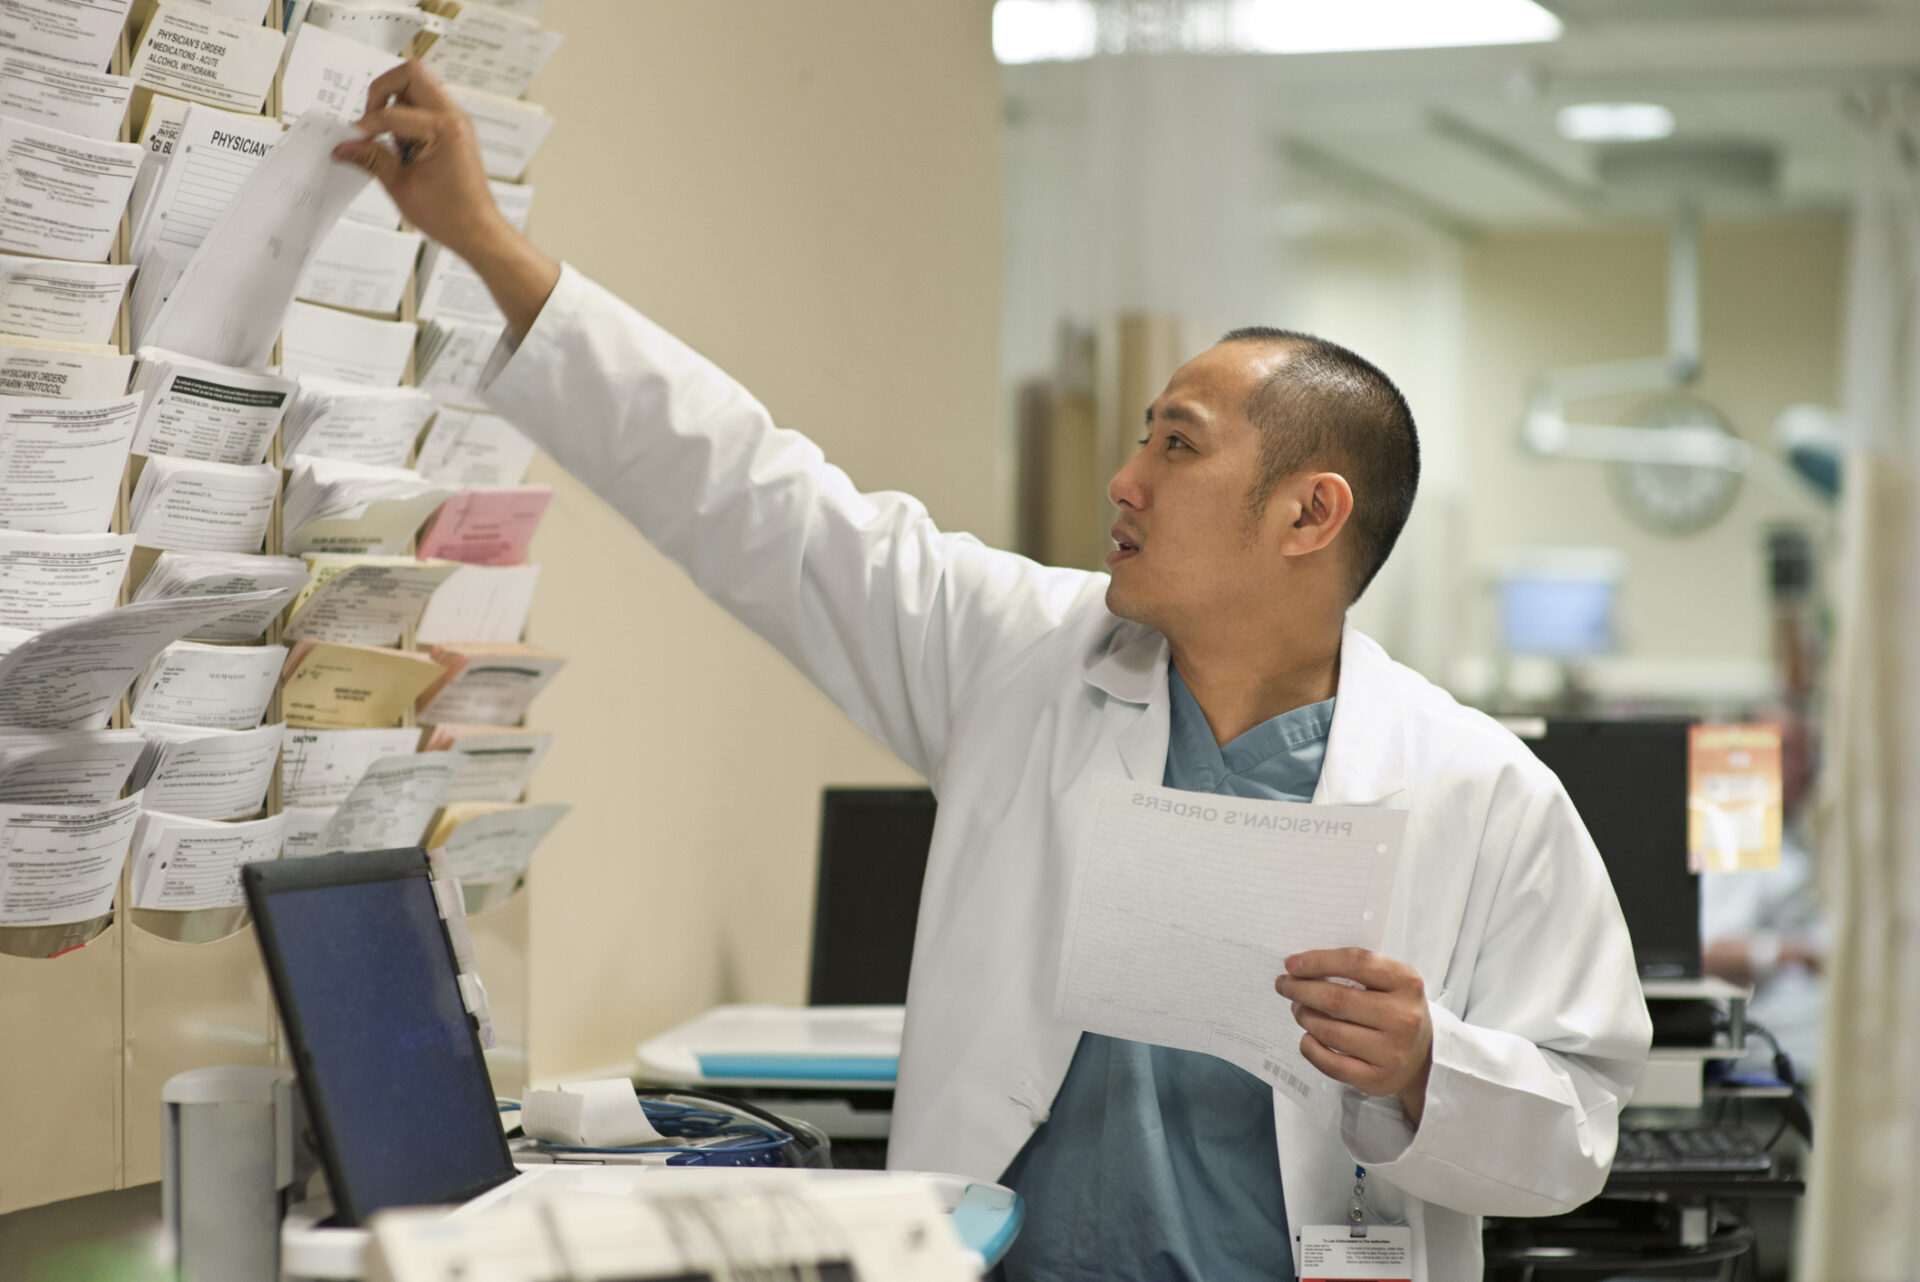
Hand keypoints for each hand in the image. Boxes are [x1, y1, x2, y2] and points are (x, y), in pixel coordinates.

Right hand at [333, 61, 503, 258]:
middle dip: (382, 91)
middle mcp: (455, 118)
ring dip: (396, 105)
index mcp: (444, 129)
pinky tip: (403, 148)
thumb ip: (370, 158)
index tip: (351, 143)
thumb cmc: (451, 215)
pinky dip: (408, 117)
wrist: (479, 232)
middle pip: (410, 74)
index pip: (391, 113)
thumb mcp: (400, 186)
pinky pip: (426, 107)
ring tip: (391, 141)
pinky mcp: (455, 130)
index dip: (365, 128)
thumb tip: (344, 146)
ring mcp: (457, 122)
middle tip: (370, 121)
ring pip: (418, 87)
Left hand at [1276, 948, 1433, 1124]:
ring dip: (1305, 1017)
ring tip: (1299, 1010)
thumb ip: (1354, 970)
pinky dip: (1310, 1048)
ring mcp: (1392, 1052)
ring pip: (1330, 1032)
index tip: (1291, 963)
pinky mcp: (1378, 1079)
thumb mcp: (1389, 982)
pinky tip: (1308, 1037)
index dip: (1318, 961)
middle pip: (1337, 1000)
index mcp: (1407, 983)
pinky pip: (1331, 1063)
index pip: (1356, 963)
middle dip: (1301, 990)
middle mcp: (1403, 1017)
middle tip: (1285, 986)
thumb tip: (1300, 968)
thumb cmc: (1394, 1009)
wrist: (1423, 1055)